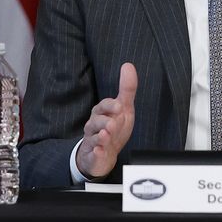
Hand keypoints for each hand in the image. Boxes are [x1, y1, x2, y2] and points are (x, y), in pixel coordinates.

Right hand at [75, 62, 136, 180]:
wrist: (104, 154)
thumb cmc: (114, 128)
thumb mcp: (123, 108)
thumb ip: (127, 89)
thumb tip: (128, 65)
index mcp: (102, 113)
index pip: (103, 106)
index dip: (110, 106)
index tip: (119, 106)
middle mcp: (94, 126)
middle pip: (96, 121)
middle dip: (104, 122)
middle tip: (113, 124)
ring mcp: (93, 141)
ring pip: (93, 137)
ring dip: (100, 136)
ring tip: (106, 135)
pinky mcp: (93, 155)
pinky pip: (92, 155)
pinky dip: (96, 153)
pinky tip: (99, 151)